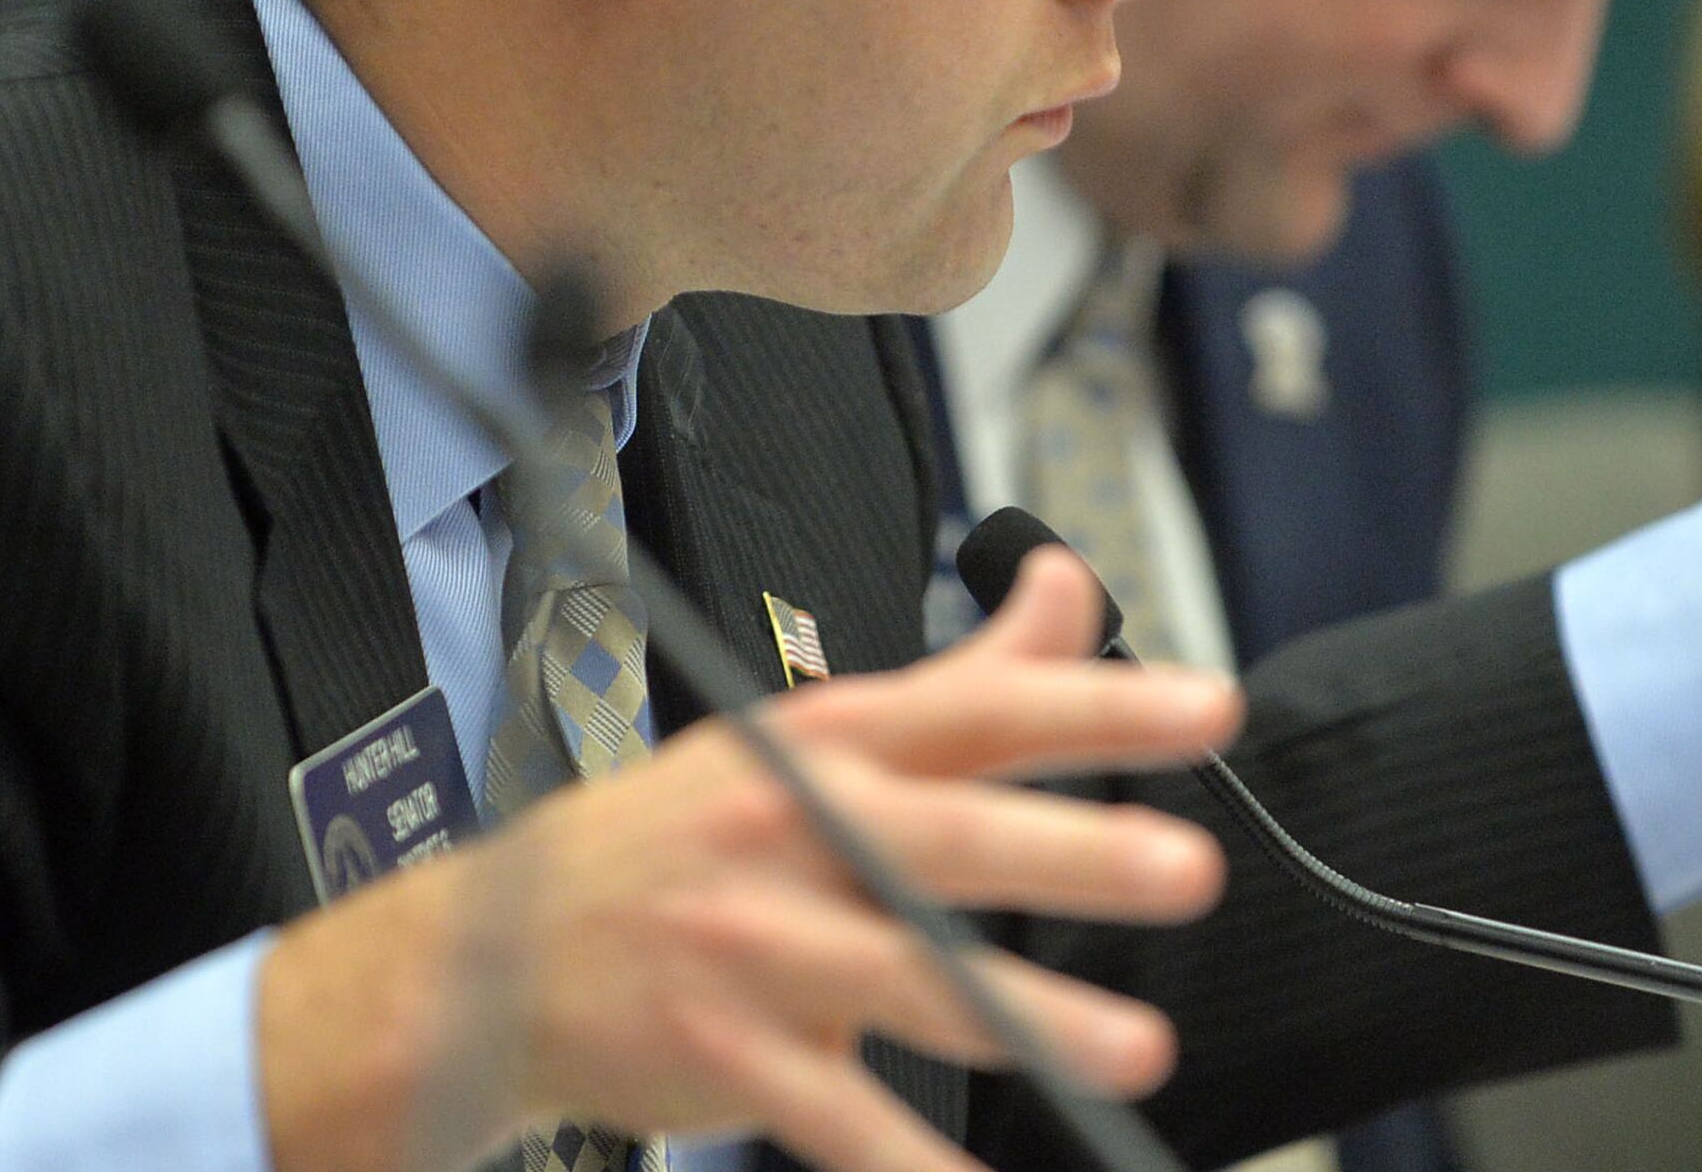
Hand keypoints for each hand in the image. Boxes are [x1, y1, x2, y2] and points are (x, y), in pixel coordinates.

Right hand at [256, 546, 1239, 1171]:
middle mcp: (789, 831)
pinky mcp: (720, 1052)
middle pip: (946, 837)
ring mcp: (749, 945)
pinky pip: (830, 1118)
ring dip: (1027, 1019)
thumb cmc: (683, 840)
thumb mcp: (806, 737)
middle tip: (1189, 869)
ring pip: (906, 980)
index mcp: (823, 743)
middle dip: (1071, 851)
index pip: (976, 707)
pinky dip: (905, 1161)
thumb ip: (962, 679)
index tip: (1209, 710)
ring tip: (1134, 1050)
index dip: (1094, 705)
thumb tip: (1071, 586)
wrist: (492, 953)